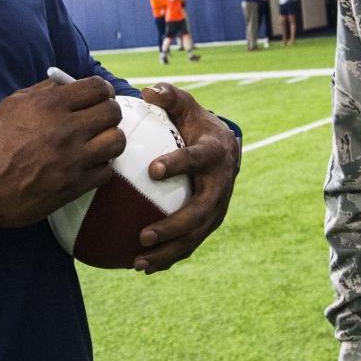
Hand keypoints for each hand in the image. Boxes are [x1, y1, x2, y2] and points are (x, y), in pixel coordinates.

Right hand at [0, 76, 125, 227]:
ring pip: (116, 142)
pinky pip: (106, 171)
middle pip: (112, 113)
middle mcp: (65, 130)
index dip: (103, 90)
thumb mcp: (11, 105)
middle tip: (100, 118)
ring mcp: (72, 160)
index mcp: (49, 106)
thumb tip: (70, 84)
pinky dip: (101, 166)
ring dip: (109, 139)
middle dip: (109, 112)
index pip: (97, 88)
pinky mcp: (74, 186)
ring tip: (98, 142)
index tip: (100, 96)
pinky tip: (89, 164)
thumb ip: (44, 92)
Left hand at [134, 83, 239, 272]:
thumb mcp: (185, 105)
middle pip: (201, 210)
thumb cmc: (195, 124)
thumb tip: (148, 93)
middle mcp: (220, 185)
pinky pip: (189, 244)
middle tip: (144, 235)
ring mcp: (217, 208)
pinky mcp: (208, 223)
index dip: (178, 164)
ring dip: (169, 251)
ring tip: (138, 262)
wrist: (222, 149)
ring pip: (196, 235)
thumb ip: (169, 97)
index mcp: (215, 153)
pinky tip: (142, 267)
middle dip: (174, 226)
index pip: (198, 159)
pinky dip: (168, 258)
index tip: (153, 170)